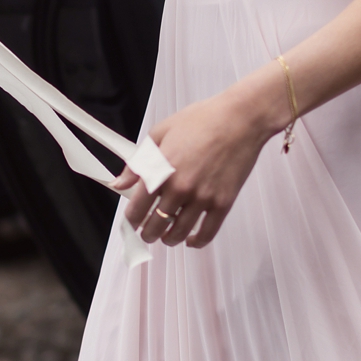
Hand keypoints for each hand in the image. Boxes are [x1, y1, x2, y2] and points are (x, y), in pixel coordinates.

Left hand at [115, 75, 284, 247]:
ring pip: (179, 233)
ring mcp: (203, 198)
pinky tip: (191, 240)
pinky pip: (207, 233)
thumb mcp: (161, 132)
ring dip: (169, 239)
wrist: (240, 119)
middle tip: (147, 232)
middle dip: (148, 233)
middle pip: (156, 226)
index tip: (132, 222)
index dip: (131, 220)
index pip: (137, 208)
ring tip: (167, 237)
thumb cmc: (203, 120)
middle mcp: (180, 188)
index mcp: (161, 171)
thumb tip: (120, 182)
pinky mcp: (223, 203)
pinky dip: (197, 241)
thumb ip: (138, 161)